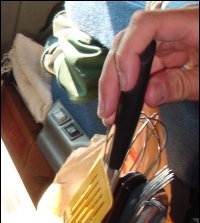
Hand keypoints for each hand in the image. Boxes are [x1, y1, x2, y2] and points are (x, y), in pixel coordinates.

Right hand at [98, 7, 198, 125]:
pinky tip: (125, 104)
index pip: (145, 26)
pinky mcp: (170, 53)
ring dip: (117, 85)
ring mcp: (171, 40)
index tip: (127, 86)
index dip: (129, 55)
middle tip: (108, 110)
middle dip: (114, 77)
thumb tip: (147, 95)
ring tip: (110, 112)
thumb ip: (180, 86)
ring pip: (132, 56)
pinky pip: (145, 66)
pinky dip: (133, 86)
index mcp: (192, 23)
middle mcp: (175, 27)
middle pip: (130, 42)